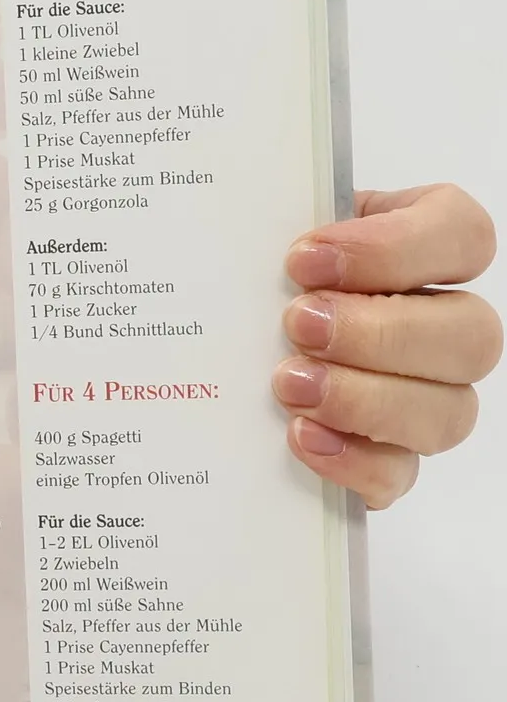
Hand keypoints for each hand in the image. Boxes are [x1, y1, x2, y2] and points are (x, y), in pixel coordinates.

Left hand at [275, 184, 500, 507]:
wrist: (227, 340)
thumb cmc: (258, 278)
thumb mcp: (266, 238)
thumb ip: (278, 227)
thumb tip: (257, 236)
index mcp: (423, 249)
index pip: (462, 236)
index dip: (395, 248)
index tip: (304, 259)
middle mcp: (443, 326)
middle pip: (472, 335)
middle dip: (380, 333)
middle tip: (297, 325)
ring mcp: (426, 399)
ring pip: (449, 412)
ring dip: (365, 399)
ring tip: (288, 383)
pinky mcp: (388, 460)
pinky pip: (397, 474)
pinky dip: (352, 460)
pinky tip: (299, 435)